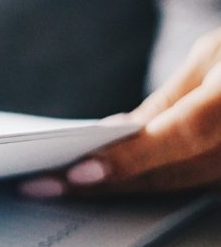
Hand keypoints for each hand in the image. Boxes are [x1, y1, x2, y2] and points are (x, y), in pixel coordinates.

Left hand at [21, 27, 220, 197]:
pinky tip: (110, 183)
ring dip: (121, 191)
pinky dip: (151, 185)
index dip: (129, 158)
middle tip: (42, 186)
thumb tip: (120, 133)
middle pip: (172, 173)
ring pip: (180, 187)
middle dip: (105, 184)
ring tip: (62, 188)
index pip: (183, 134)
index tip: (77, 174)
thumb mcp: (214, 55)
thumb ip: (170, 100)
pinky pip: (195, 186)